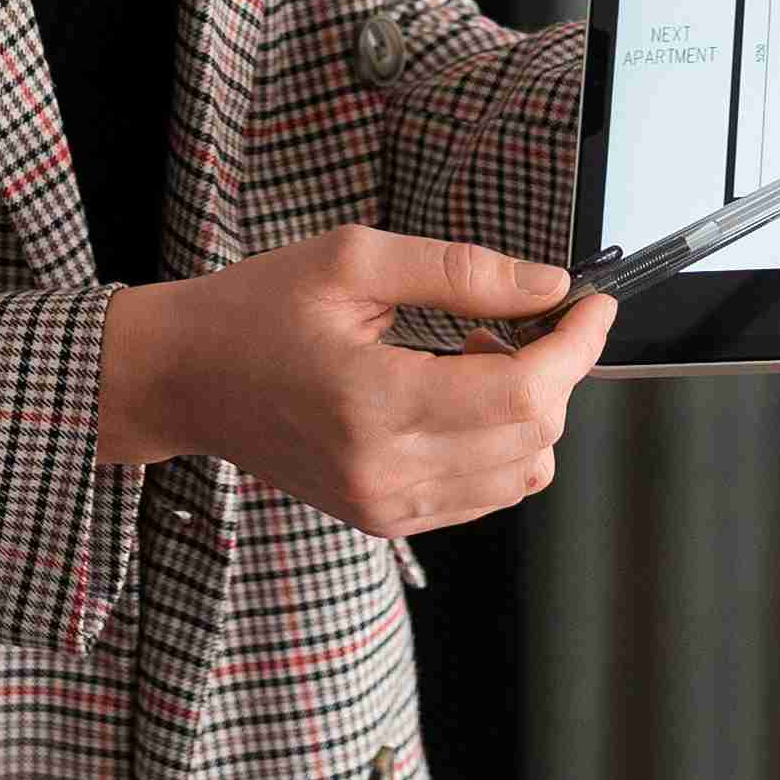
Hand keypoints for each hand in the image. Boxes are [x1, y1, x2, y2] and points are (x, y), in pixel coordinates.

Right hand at [95, 229, 618, 536]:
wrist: (186, 379)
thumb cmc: (255, 311)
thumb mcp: (353, 260)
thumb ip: (460, 272)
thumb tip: (549, 287)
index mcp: (373, 402)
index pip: (523, 395)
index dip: (576, 348)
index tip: (592, 305)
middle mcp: (384, 470)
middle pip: (532, 437)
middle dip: (555, 372)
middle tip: (523, 317)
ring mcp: (385, 505)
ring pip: (519, 475)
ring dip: (530, 412)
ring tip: (479, 356)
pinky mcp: (384, 519)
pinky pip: (483, 494)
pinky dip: (500, 445)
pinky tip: (459, 396)